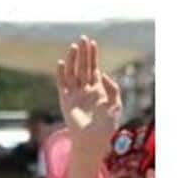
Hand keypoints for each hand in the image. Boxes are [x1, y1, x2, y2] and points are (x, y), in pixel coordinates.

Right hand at [55, 36, 122, 160]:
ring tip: (74, 47)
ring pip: (72, 73)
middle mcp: (85, 89)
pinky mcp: (65, 100)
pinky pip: (62, 84)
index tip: (92, 43)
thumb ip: (112, 88)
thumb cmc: (106, 125)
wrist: (93, 139)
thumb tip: (102, 74)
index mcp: (97, 89)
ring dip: (73, 60)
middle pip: (83, 67)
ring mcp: (74, 94)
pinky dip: (61, 74)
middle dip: (83, 53)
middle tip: (82, 38)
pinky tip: (62, 63)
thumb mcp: (116, 104)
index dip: (93, 56)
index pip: (93, 68)